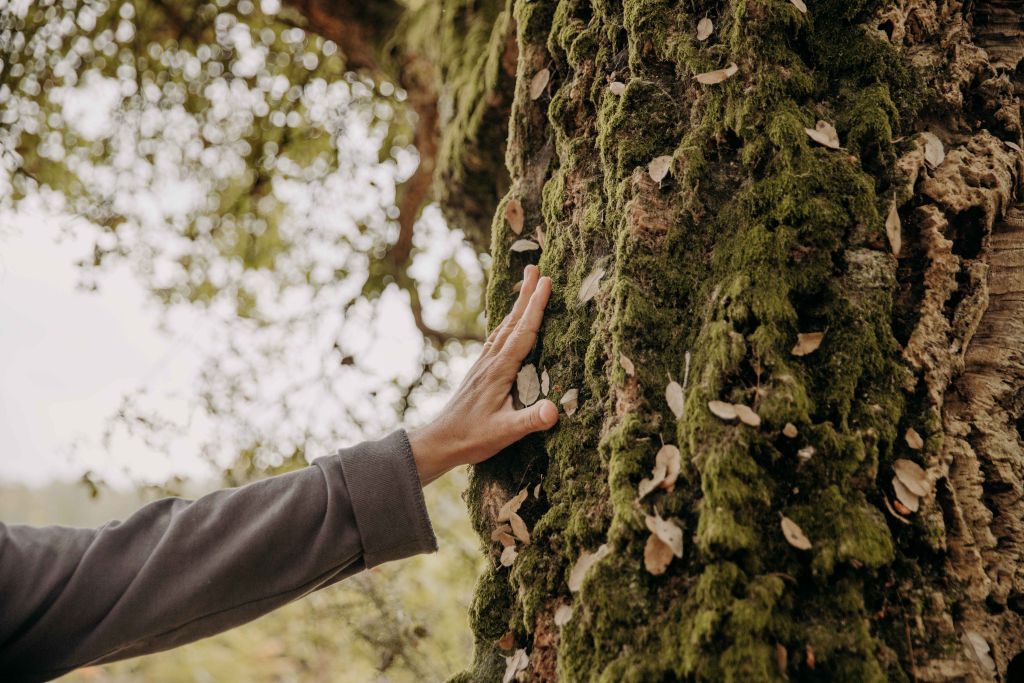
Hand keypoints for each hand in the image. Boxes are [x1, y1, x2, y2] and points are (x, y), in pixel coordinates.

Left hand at [408, 265, 558, 484]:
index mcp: (499, 370)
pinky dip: (506, 324)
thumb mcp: (505, 432)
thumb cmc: (472, 438)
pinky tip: (508, 324)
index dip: (537, 306)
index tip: (548, 282)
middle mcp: (490, 361)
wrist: (440, 441)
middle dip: (526, 294)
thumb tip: (555, 410)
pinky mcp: (479, 372)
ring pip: (503, 327)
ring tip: (526, 286)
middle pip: (512, 321)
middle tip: (536, 267)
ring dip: (516, 306)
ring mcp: (483, 364)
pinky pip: (496, 339)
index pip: (523, 332)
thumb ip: (530, 421)